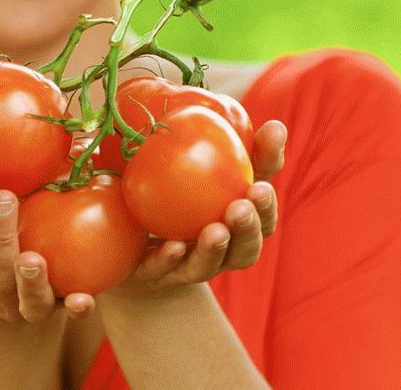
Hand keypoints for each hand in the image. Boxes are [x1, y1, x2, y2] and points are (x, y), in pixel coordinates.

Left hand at [104, 120, 286, 300]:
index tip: (259, 185)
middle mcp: (219, 250)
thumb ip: (233, 145)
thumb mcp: (200, 162)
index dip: (266, 205)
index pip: (263, 216)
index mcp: (236, 222)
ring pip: (210, 266)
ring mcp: (187, 266)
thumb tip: (275, 125)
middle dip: (248, 229)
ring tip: (215, 230)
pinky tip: (174, 246)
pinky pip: (164, 271)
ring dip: (215, 249)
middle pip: (245, 248)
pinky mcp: (153, 274)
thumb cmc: (172, 187)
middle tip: (240, 206)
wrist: (125, 229)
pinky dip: (171, 260)